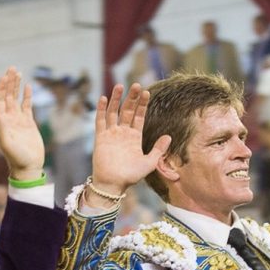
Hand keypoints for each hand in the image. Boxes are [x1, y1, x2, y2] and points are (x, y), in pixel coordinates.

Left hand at [0, 67, 44, 181]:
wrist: (28, 167)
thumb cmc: (16, 158)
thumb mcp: (7, 142)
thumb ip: (0, 127)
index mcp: (1, 121)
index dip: (1, 87)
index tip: (5, 76)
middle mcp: (8, 118)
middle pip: (6, 95)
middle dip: (9, 82)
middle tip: (12, 68)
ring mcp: (18, 120)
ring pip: (16, 99)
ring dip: (16, 86)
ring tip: (18, 73)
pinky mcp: (28, 123)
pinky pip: (27, 106)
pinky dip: (27, 96)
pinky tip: (28, 87)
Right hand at [88, 84, 171, 201]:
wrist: (113, 184)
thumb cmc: (131, 176)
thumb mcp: (149, 163)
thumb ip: (158, 149)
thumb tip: (169, 136)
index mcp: (134, 137)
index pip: (139, 116)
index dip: (142, 104)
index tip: (147, 92)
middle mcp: (123, 133)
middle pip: (127, 110)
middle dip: (132, 98)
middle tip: (136, 84)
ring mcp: (111, 133)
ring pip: (113, 112)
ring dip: (116, 99)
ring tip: (120, 86)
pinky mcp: (100, 137)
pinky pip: (100, 120)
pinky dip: (101, 109)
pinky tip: (103, 98)